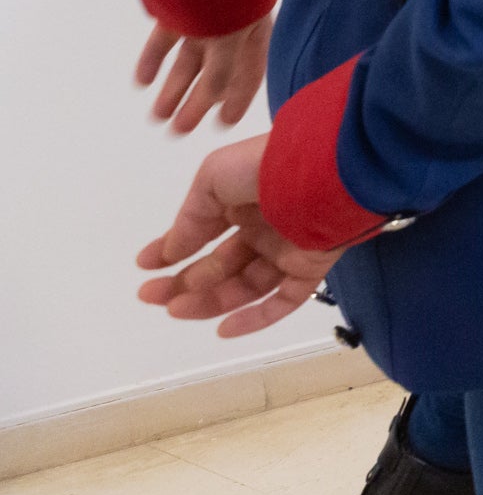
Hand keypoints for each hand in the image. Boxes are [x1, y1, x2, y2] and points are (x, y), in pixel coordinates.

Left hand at [135, 14, 273, 135]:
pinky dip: (153, 61)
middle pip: (213, 73)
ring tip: (158, 115)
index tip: (225, 123)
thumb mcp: (230, 39)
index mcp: (252, 33)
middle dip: (197, 103)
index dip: (239, 99)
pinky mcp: (174, 10)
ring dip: (173, 89)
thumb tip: (212, 99)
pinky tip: (143, 81)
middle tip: (180, 129)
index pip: (249, 73)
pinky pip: (163, 42)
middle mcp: (229, 29)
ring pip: (186, 62)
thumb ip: (222, 73)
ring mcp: (201, 20)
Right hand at [136, 135, 342, 337]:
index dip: (174, 250)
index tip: (145, 266)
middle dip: (184, 282)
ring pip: (246, 285)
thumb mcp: (213, 178)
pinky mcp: (311, 267)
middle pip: (221, 264)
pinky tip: (224, 329)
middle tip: (151, 296)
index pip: (204, 232)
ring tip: (175, 309)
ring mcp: (288, 248)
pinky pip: (284, 300)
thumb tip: (171, 251)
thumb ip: (191, 218)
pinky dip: (256, 318)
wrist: (326, 170)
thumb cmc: (266, 165)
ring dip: (209, 301)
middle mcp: (265, 225)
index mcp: (242, 199)